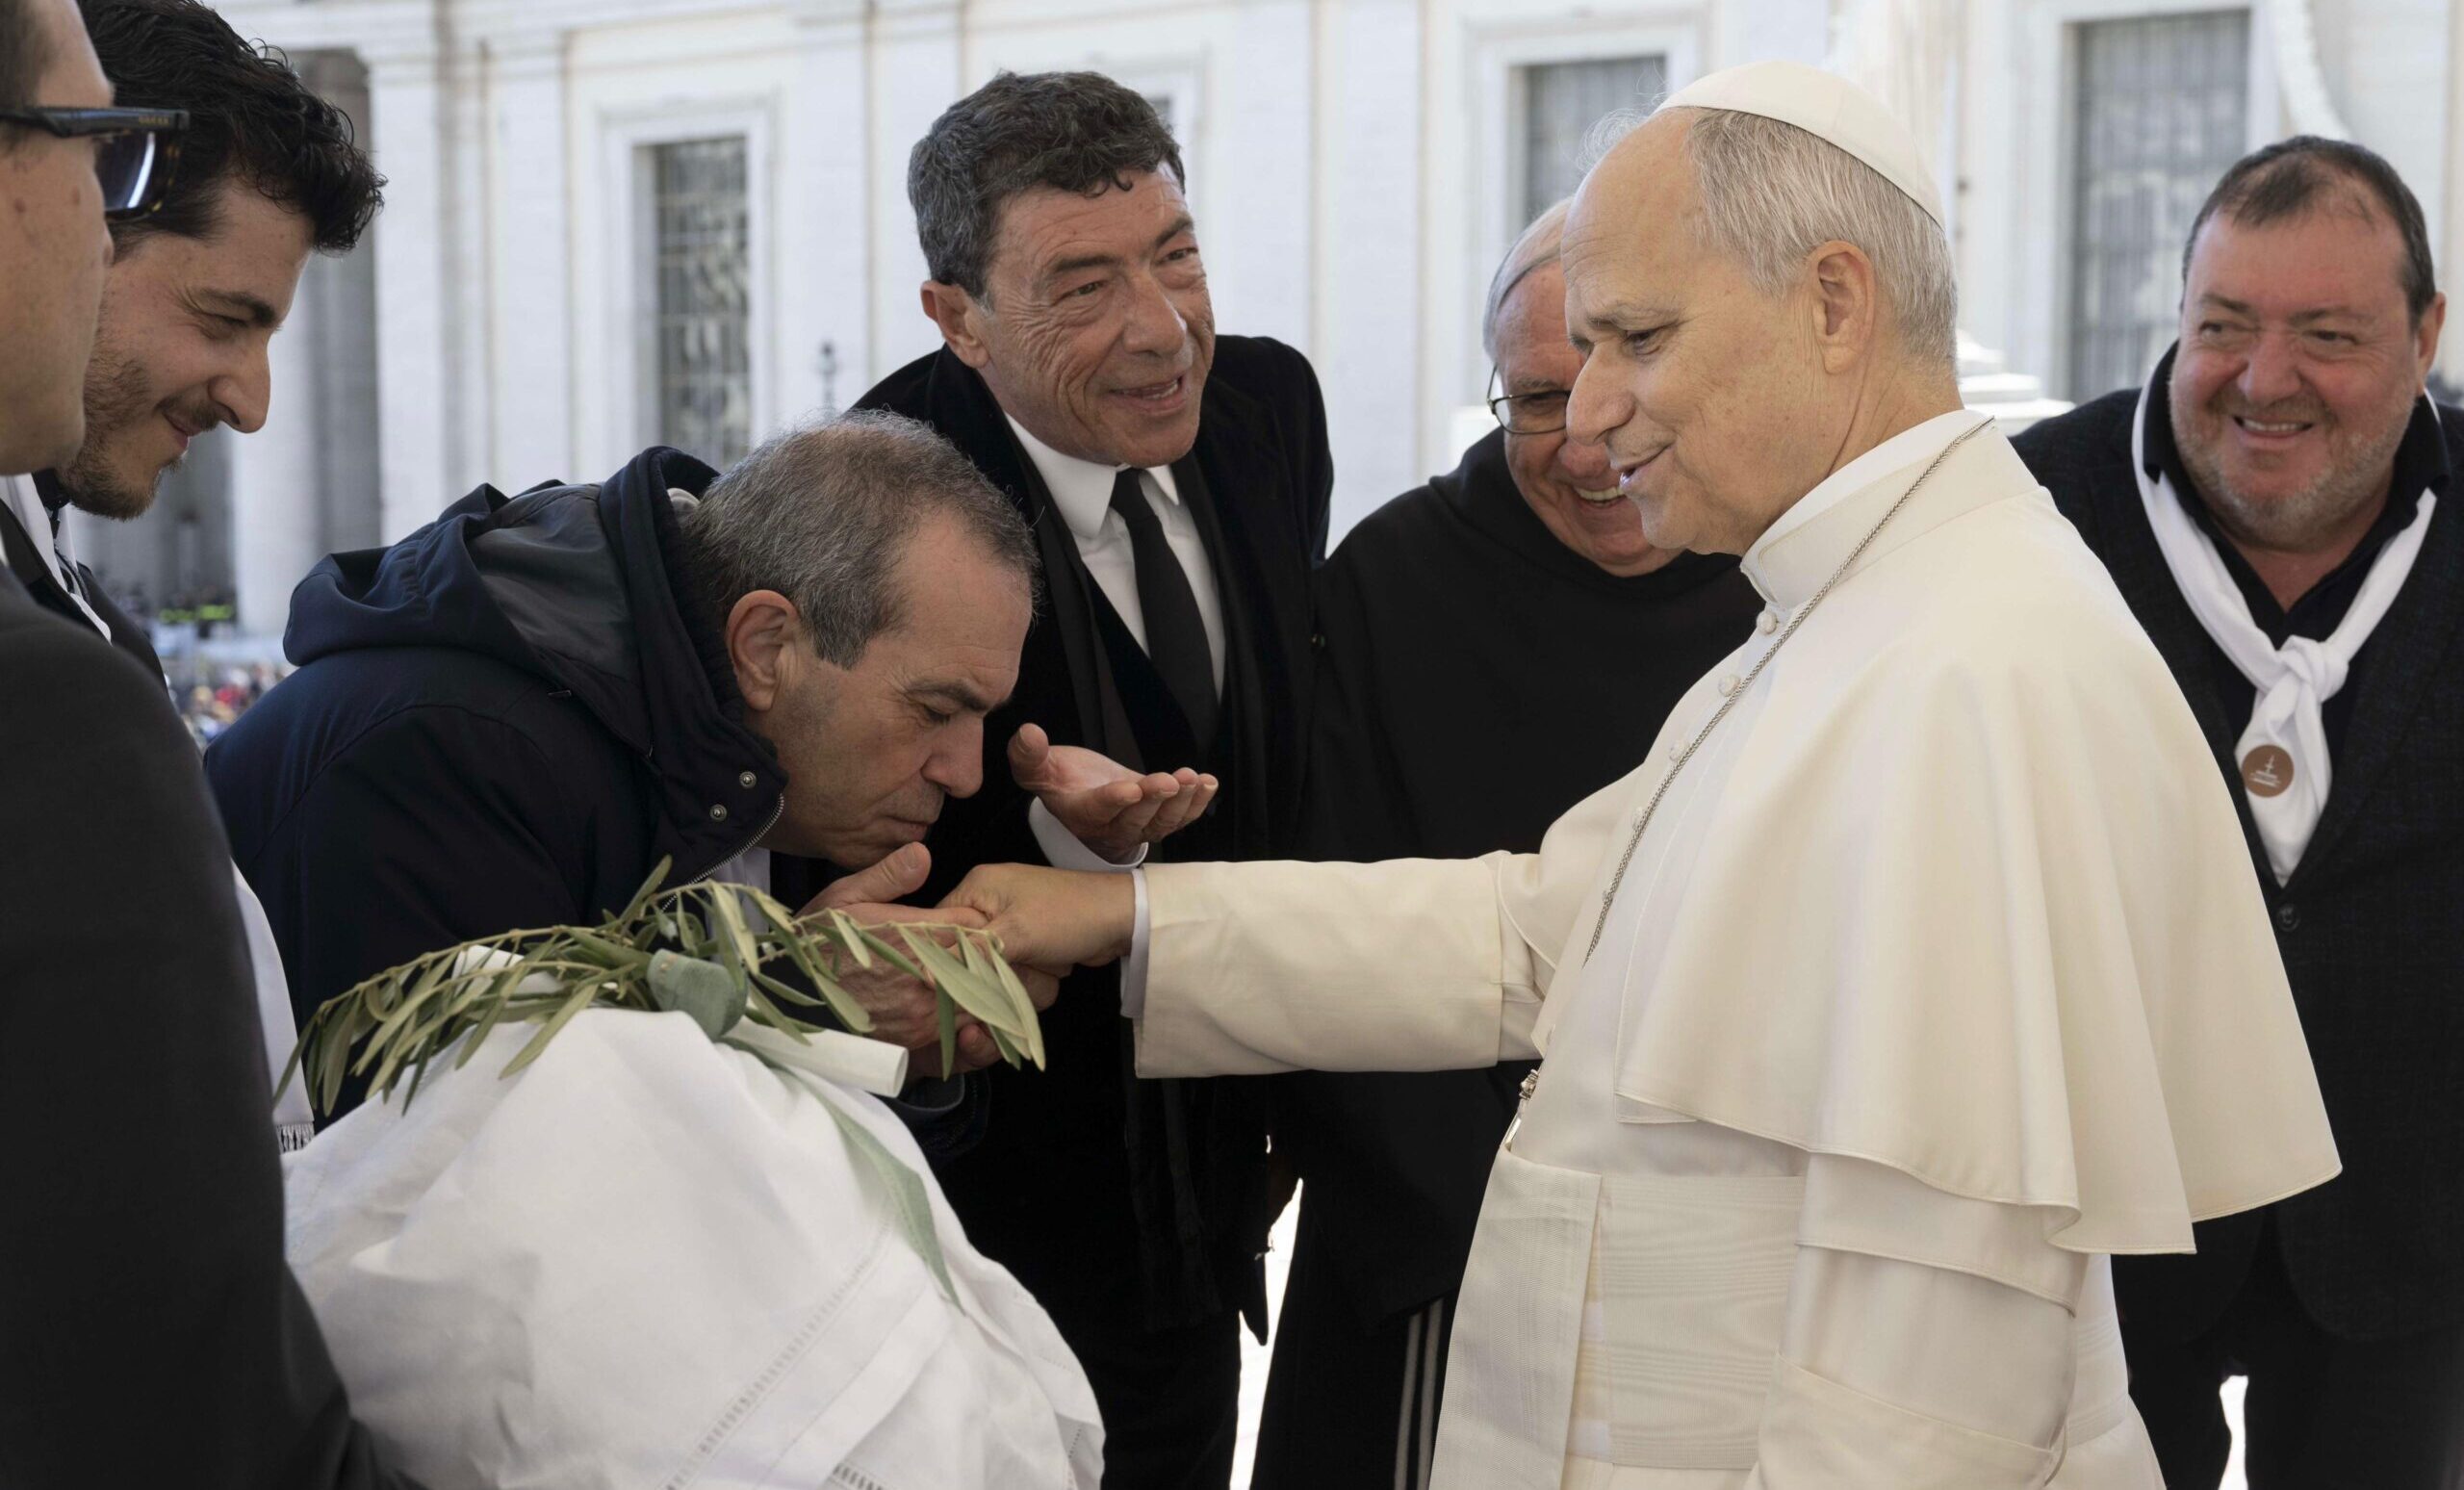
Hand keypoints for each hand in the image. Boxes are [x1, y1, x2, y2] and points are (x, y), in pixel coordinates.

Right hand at [800, 843, 1002, 1073]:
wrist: (785, 1001)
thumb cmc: (813, 944)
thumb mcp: (843, 898)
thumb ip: (888, 876)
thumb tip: (923, 854)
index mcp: (912, 936)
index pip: (975, 928)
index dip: (985, 926)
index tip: (988, 924)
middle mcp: (924, 978)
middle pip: (987, 968)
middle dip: (998, 962)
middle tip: (1006, 956)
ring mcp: (922, 1015)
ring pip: (980, 1003)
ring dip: (990, 994)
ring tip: (992, 984)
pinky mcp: (914, 1044)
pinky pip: (961, 1035)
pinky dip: (972, 1025)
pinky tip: (971, 1016)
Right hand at [940, 862, 1137, 972]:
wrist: (1122, 919)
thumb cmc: (1070, 916)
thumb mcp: (1015, 935)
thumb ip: (971, 953)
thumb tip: (927, 976)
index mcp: (977, 886)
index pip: (939, 929)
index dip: (947, 957)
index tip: (961, 978)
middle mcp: (988, 900)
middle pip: (967, 952)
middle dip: (994, 967)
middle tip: (1021, 962)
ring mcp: (1010, 920)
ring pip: (993, 966)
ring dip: (1018, 974)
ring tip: (1043, 961)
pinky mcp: (1028, 938)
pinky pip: (1014, 968)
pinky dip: (1031, 974)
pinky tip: (1051, 966)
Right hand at [1009, 723, 1216, 860]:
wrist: (1079, 795)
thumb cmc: (1059, 779)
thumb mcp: (1038, 768)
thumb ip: (1029, 755)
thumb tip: (1028, 732)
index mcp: (1079, 814)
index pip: (1097, 810)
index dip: (1114, 801)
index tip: (1130, 788)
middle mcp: (1109, 827)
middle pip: (1135, 820)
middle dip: (1154, 800)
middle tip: (1169, 781)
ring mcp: (1136, 826)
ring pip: (1161, 822)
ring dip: (1181, 802)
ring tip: (1193, 779)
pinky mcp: (1156, 818)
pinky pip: (1178, 819)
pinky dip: (1196, 804)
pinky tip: (1208, 784)